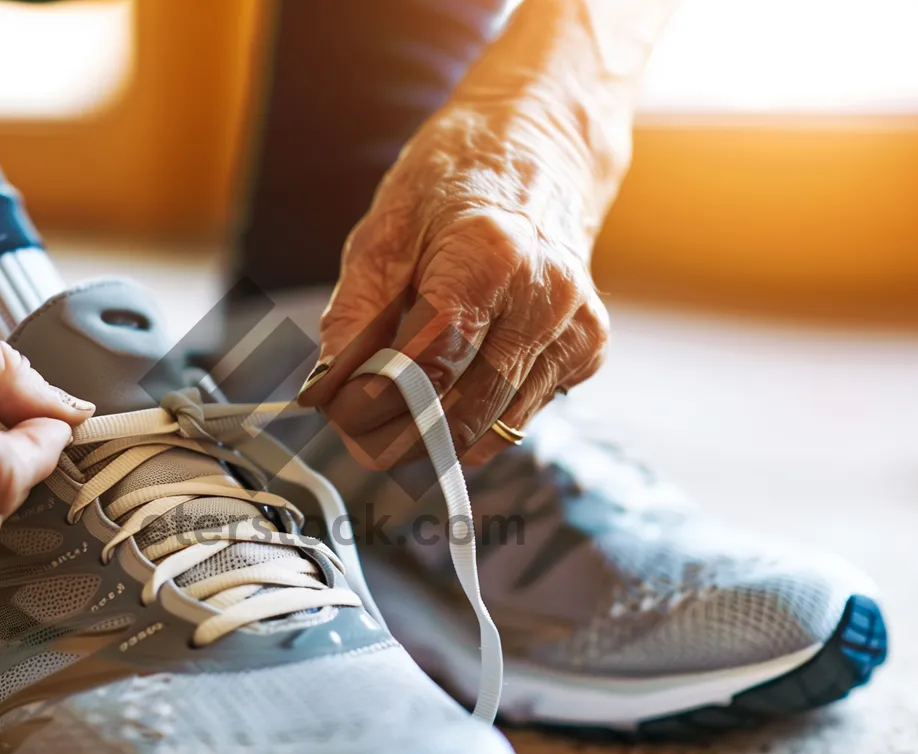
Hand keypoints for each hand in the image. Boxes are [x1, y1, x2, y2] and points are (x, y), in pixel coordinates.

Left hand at [299, 102, 609, 468]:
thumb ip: (354, 316)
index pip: (431, 364)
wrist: (538, 151)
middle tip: (356, 434)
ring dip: (436, 437)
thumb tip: (330, 390)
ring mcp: (575, 326)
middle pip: (465, 409)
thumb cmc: (454, 185)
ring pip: (494, 427)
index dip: (379, 404)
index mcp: (490, 256)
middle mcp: (545, 295)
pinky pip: (520, 414)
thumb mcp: (384, 233)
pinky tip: (455, 385)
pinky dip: (478, 418)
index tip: (340, 416)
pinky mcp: (588, 348)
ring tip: (394, 412)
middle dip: (401, 436)